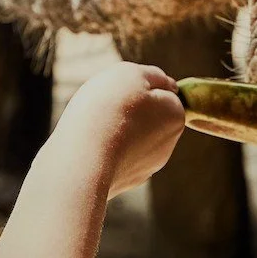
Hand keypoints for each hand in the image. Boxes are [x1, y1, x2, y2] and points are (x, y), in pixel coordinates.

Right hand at [54, 61, 184, 195]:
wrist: (81, 160)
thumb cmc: (107, 108)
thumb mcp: (131, 74)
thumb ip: (154, 76)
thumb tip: (169, 86)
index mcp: (175, 116)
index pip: (164, 94)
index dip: (141, 88)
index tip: (123, 91)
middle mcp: (167, 145)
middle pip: (148, 118)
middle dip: (130, 112)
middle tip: (106, 108)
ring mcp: (146, 167)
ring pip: (131, 140)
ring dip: (117, 132)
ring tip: (95, 129)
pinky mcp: (124, 183)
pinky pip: (114, 160)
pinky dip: (105, 153)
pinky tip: (91, 150)